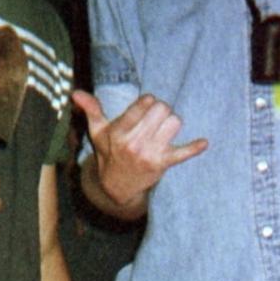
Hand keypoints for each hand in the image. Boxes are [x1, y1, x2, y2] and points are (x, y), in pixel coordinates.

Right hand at [72, 89, 207, 209]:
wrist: (116, 187)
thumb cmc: (108, 154)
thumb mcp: (98, 133)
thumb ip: (91, 110)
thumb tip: (76, 93)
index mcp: (118, 132)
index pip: (143, 104)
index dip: (148, 102)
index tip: (147, 106)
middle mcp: (134, 143)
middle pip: (162, 110)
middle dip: (161, 110)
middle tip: (156, 117)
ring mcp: (149, 154)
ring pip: (174, 123)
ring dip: (172, 123)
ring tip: (164, 128)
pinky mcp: (163, 164)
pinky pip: (182, 153)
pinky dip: (194, 148)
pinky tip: (203, 143)